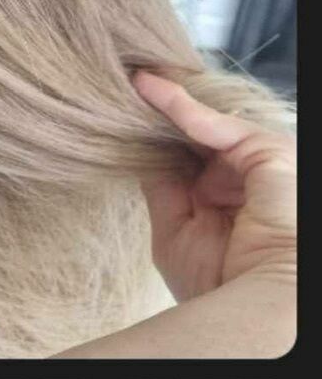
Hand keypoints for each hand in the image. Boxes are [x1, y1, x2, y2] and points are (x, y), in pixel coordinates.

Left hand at [133, 71, 295, 300]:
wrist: (259, 301)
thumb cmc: (220, 281)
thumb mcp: (175, 232)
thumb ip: (162, 190)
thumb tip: (137, 157)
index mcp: (220, 201)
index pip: (182, 160)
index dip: (150, 140)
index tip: (111, 120)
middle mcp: (239, 179)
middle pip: (192, 138)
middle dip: (155, 115)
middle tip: (115, 87)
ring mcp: (254, 163)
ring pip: (202, 125)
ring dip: (164, 101)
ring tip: (126, 78)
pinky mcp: (266, 151)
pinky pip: (218, 123)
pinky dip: (181, 105)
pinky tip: (149, 88)